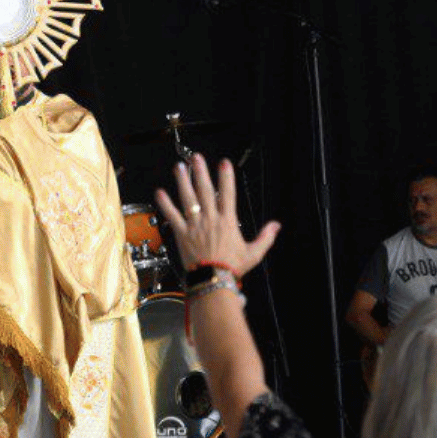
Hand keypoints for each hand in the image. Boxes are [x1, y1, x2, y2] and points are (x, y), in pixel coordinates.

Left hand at [154, 154, 280, 278]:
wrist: (212, 280)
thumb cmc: (232, 267)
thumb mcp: (254, 253)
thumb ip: (265, 237)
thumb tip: (276, 225)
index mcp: (227, 221)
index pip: (227, 194)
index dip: (226, 177)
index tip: (224, 163)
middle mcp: (210, 219)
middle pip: (205, 190)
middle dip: (200, 172)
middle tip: (196, 157)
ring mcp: (194, 225)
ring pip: (187, 198)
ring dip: (182, 181)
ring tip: (179, 167)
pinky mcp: (181, 233)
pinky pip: (172, 216)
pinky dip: (165, 204)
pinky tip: (160, 192)